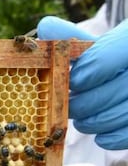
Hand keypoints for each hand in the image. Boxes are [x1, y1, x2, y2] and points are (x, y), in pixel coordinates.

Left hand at [38, 16, 127, 149]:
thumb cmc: (117, 57)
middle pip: (106, 92)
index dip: (82, 75)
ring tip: (81, 120)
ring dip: (92, 122)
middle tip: (67, 106)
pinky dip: (111, 137)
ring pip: (117, 115)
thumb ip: (73, 37)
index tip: (73, 82)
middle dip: (81, 103)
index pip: (102, 60)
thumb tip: (44, 28)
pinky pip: (127, 134)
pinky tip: (101, 135)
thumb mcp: (101, 43)